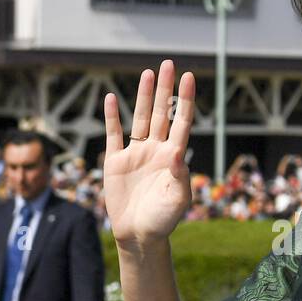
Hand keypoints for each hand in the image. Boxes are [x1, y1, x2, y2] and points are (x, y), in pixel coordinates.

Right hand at [102, 60, 195, 250]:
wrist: (139, 236)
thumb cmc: (163, 221)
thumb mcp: (177, 200)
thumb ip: (180, 176)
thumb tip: (177, 150)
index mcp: (173, 157)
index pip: (181, 122)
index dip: (185, 100)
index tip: (189, 78)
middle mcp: (156, 151)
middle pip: (162, 113)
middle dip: (165, 89)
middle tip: (169, 64)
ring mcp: (136, 154)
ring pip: (140, 118)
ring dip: (144, 96)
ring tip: (148, 73)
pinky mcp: (116, 162)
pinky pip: (113, 135)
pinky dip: (112, 117)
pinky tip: (111, 98)